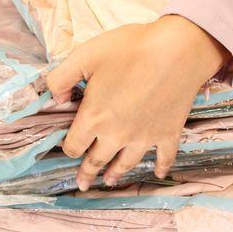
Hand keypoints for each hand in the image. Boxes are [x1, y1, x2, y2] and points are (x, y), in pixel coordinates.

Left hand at [44, 15, 228, 189]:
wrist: (177, 51)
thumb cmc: (131, 49)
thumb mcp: (86, 54)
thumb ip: (61, 77)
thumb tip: (55, 98)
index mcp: (94, 117)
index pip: (74, 144)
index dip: (69, 147)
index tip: (70, 147)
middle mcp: (117, 134)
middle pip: (97, 159)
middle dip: (87, 171)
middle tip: (83, 182)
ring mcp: (144, 137)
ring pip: (126, 163)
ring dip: (115, 174)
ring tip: (109, 180)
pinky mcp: (168, 133)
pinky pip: (164, 157)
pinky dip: (161, 167)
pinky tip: (159, 173)